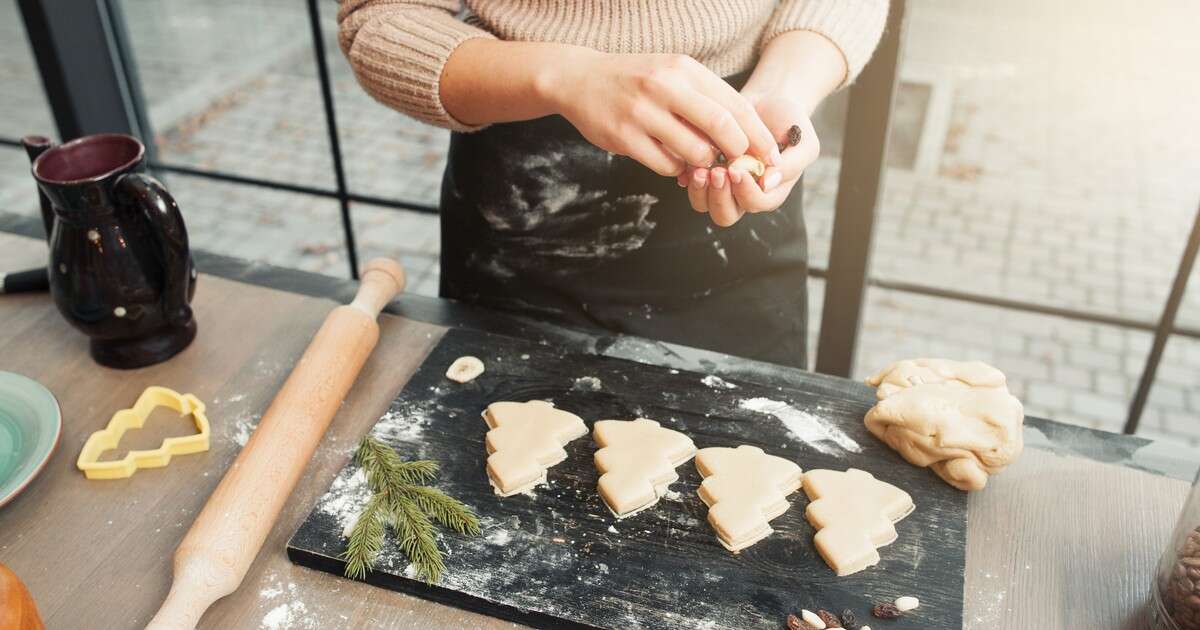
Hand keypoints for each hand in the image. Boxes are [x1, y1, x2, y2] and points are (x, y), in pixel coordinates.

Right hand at [543, 51, 780, 176]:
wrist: (580, 79)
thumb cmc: (636, 80)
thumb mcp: (672, 74)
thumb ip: (705, 99)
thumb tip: (745, 135)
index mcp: (684, 69)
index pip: (735, 105)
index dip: (758, 135)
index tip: (771, 156)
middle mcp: (665, 86)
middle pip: (722, 127)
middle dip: (738, 152)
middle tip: (741, 165)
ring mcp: (643, 112)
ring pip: (695, 151)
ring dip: (703, 163)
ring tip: (698, 160)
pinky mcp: (624, 137)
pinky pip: (666, 166)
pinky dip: (676, 169)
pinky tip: (671, 160)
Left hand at [680, 93, 818, 226]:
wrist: (769, 100)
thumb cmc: (790, 122)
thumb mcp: (804, 143)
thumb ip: (791, 165)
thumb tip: (767, 183)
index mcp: (769, 192)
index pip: (756, 204)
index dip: (745, 192)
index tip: (737, 170)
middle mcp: (743, 194)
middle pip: (725, 214)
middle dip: (719, 197)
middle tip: (717, 172)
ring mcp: (722, 185)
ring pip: (704, 205)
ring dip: (700, 191)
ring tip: (701, 170)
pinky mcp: (705, 170)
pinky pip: (689, 184)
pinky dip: (686, 177)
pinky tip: (688, 164)